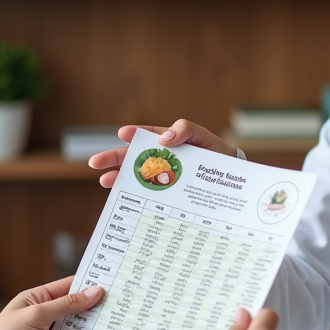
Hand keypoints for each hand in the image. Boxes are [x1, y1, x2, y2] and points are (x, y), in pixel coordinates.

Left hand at [0, 276, 103, 329]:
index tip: (110, 284)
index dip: (88, 285)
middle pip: (76, 309)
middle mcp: (46, 316)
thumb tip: (93, 292)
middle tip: (117, 308)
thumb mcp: (37, 314)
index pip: (69, 287)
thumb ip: (67, 305)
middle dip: (94, 310)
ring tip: (113, 328)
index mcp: (39, 299)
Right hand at [88, 119, 237, 188]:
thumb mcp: (204, 137)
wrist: (234, 181)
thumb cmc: (218, 154)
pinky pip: (150, 193)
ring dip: (120, 178)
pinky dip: (136, 195)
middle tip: (95, 162)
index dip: (135, 134)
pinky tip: (125, 198)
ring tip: (106, 181)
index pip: (148, 135)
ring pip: (138, 176)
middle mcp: (163, 159)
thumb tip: (163, 138)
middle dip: (115, 158)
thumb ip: (185, 131)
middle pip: (135, 157)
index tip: (123, 134)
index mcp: (170, 142)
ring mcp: (165, 177)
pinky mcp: (168, 193)